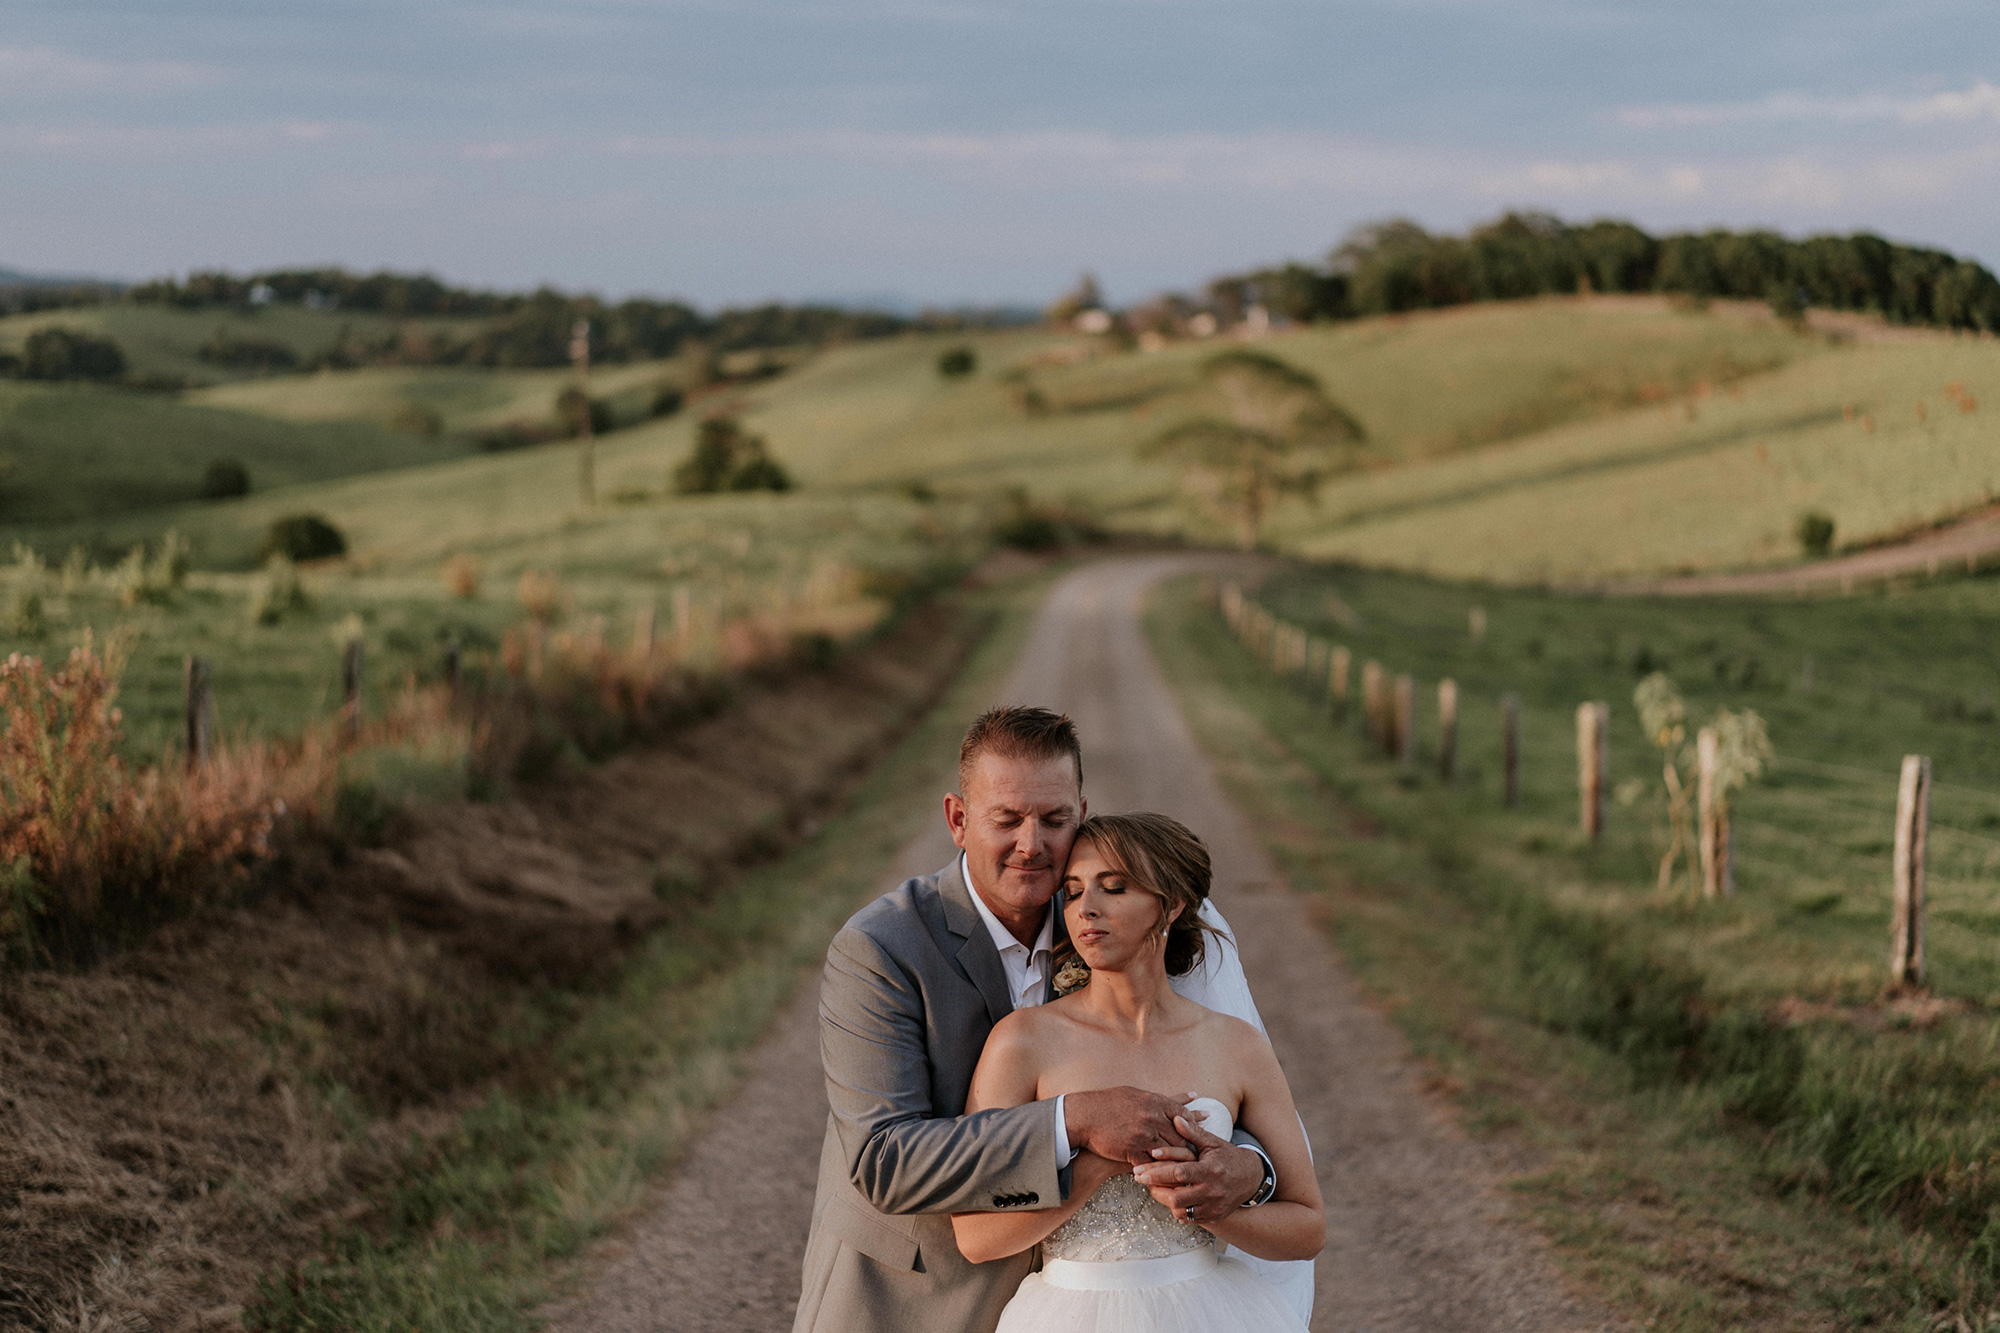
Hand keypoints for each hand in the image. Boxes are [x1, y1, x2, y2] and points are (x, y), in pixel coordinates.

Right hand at [1064, 1087, 1192, 1163]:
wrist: (1084, 1116)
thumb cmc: (1107, 1103)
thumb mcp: (1134, 1094)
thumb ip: (1157, 1099)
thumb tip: (1177, 1099)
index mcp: (1154, 1102)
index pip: (1183, 1113)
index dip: (1194, 1121)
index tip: (1203, 1125)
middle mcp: (1152, 1118)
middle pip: (1182, 1136)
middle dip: (1192, 1145)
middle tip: (1202, 1153)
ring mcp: (1144, 1136)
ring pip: (1171, 1152)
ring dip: (1179, 1161)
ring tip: (1191, 1169)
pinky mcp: (1133, 1152)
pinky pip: (1153, 1165)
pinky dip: (1161, 1171)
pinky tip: (1169, 1177)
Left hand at [1132, 1114, 1264, 1225]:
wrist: (1251, 1177)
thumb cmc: (1228, 1156)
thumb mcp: (1212, 1142)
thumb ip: (1193, 1132)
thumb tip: (1176, 1117)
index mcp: (1210, 1170)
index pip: (1180, 1174)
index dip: (1158, 1172)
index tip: (1140, 1171)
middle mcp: (1212, 1191)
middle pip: (1177, 1198)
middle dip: (1156, 1190)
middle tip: (1141, 1180)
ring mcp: (1213, 1207)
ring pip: (1181, 1212)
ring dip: (1165, 1201)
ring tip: (1155, 1188)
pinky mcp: (1214, 1216)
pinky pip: (1190, 1219)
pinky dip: (1178, 1210)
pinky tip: (1171, 1198)